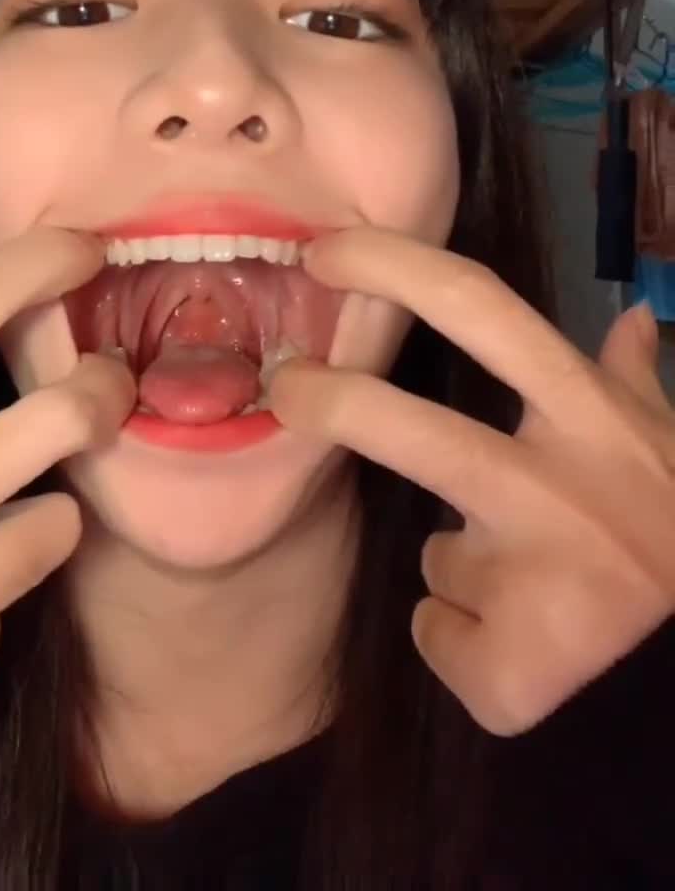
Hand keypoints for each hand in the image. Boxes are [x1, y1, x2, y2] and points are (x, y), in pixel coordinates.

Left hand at [270, 228, 674, 735]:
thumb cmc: (670, 533)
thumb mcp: (661, 444)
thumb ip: (634, 380)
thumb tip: (630, 318)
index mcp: (590, 418)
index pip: (480, 310)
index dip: (393, 267)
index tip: (322, 251)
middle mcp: (560, 490)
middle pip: (418, 433)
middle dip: (335, 405)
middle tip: (287, 388)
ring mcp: (536, 580)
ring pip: (437, 560)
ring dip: (460, 568)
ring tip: (524, 586)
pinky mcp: (510, 671)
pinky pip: (442, 637)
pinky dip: (466, 641)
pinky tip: (520, 644)